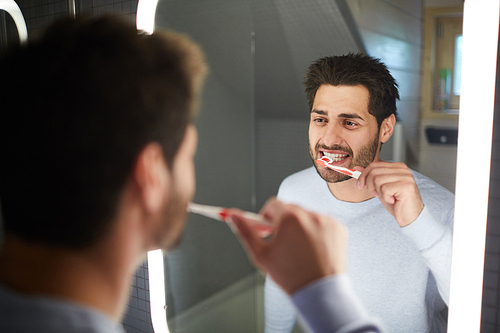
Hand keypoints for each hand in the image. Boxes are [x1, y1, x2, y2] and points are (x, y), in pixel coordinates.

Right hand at [228, 198, 346, 294]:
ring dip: (300, 226)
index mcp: (290, 218)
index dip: (266, 216)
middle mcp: (310, 214)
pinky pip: (322, 223)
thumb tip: (232, 215)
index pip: (273, 204)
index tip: (265, 229)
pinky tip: (313, 249)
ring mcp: (327, 221)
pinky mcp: (339, 228)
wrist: (320, 292)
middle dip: (283, 222)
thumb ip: (245, 231)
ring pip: (306, 216)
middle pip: (290, 209)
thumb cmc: (290, 276)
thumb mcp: (261, 254)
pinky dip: (316, 232)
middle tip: (281, 241)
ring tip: (299, 249)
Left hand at [356, 161, 423, 226]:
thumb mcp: (379, 188)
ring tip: (388, 197)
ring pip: (377, 180)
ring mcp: (405, 177)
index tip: (360, 185)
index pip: (374, 164)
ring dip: (379, 192)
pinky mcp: (406, 186)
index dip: (363, 175)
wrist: (410, 217)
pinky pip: (384, 189)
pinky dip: (385, 197)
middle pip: (374, 171)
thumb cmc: (396, 202)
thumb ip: (370, 177)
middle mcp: (403, 170)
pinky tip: (394, 200)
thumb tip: (356, 168)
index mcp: (397, 167)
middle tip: (377, 194)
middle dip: (370, 185)